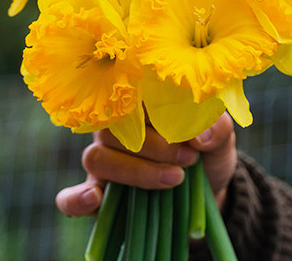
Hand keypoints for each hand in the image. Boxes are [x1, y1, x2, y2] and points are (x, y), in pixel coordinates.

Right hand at [56, 113, 236, 216]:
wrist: (207, 187)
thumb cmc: (208, 149)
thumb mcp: (221, 138)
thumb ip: (217, 128)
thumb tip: (201, 134)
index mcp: (140, 102)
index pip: (131, 91)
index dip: (157, 106)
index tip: (186, 124)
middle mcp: (115, 126)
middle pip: (115, 128)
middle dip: (156, 146)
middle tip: (190, 157)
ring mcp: (103, 159)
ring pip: (98, 157)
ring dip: (136, 171)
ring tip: (175, 178)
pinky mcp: (96, 194)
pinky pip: (70, 197)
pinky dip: (76, 199)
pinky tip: (95, 198)